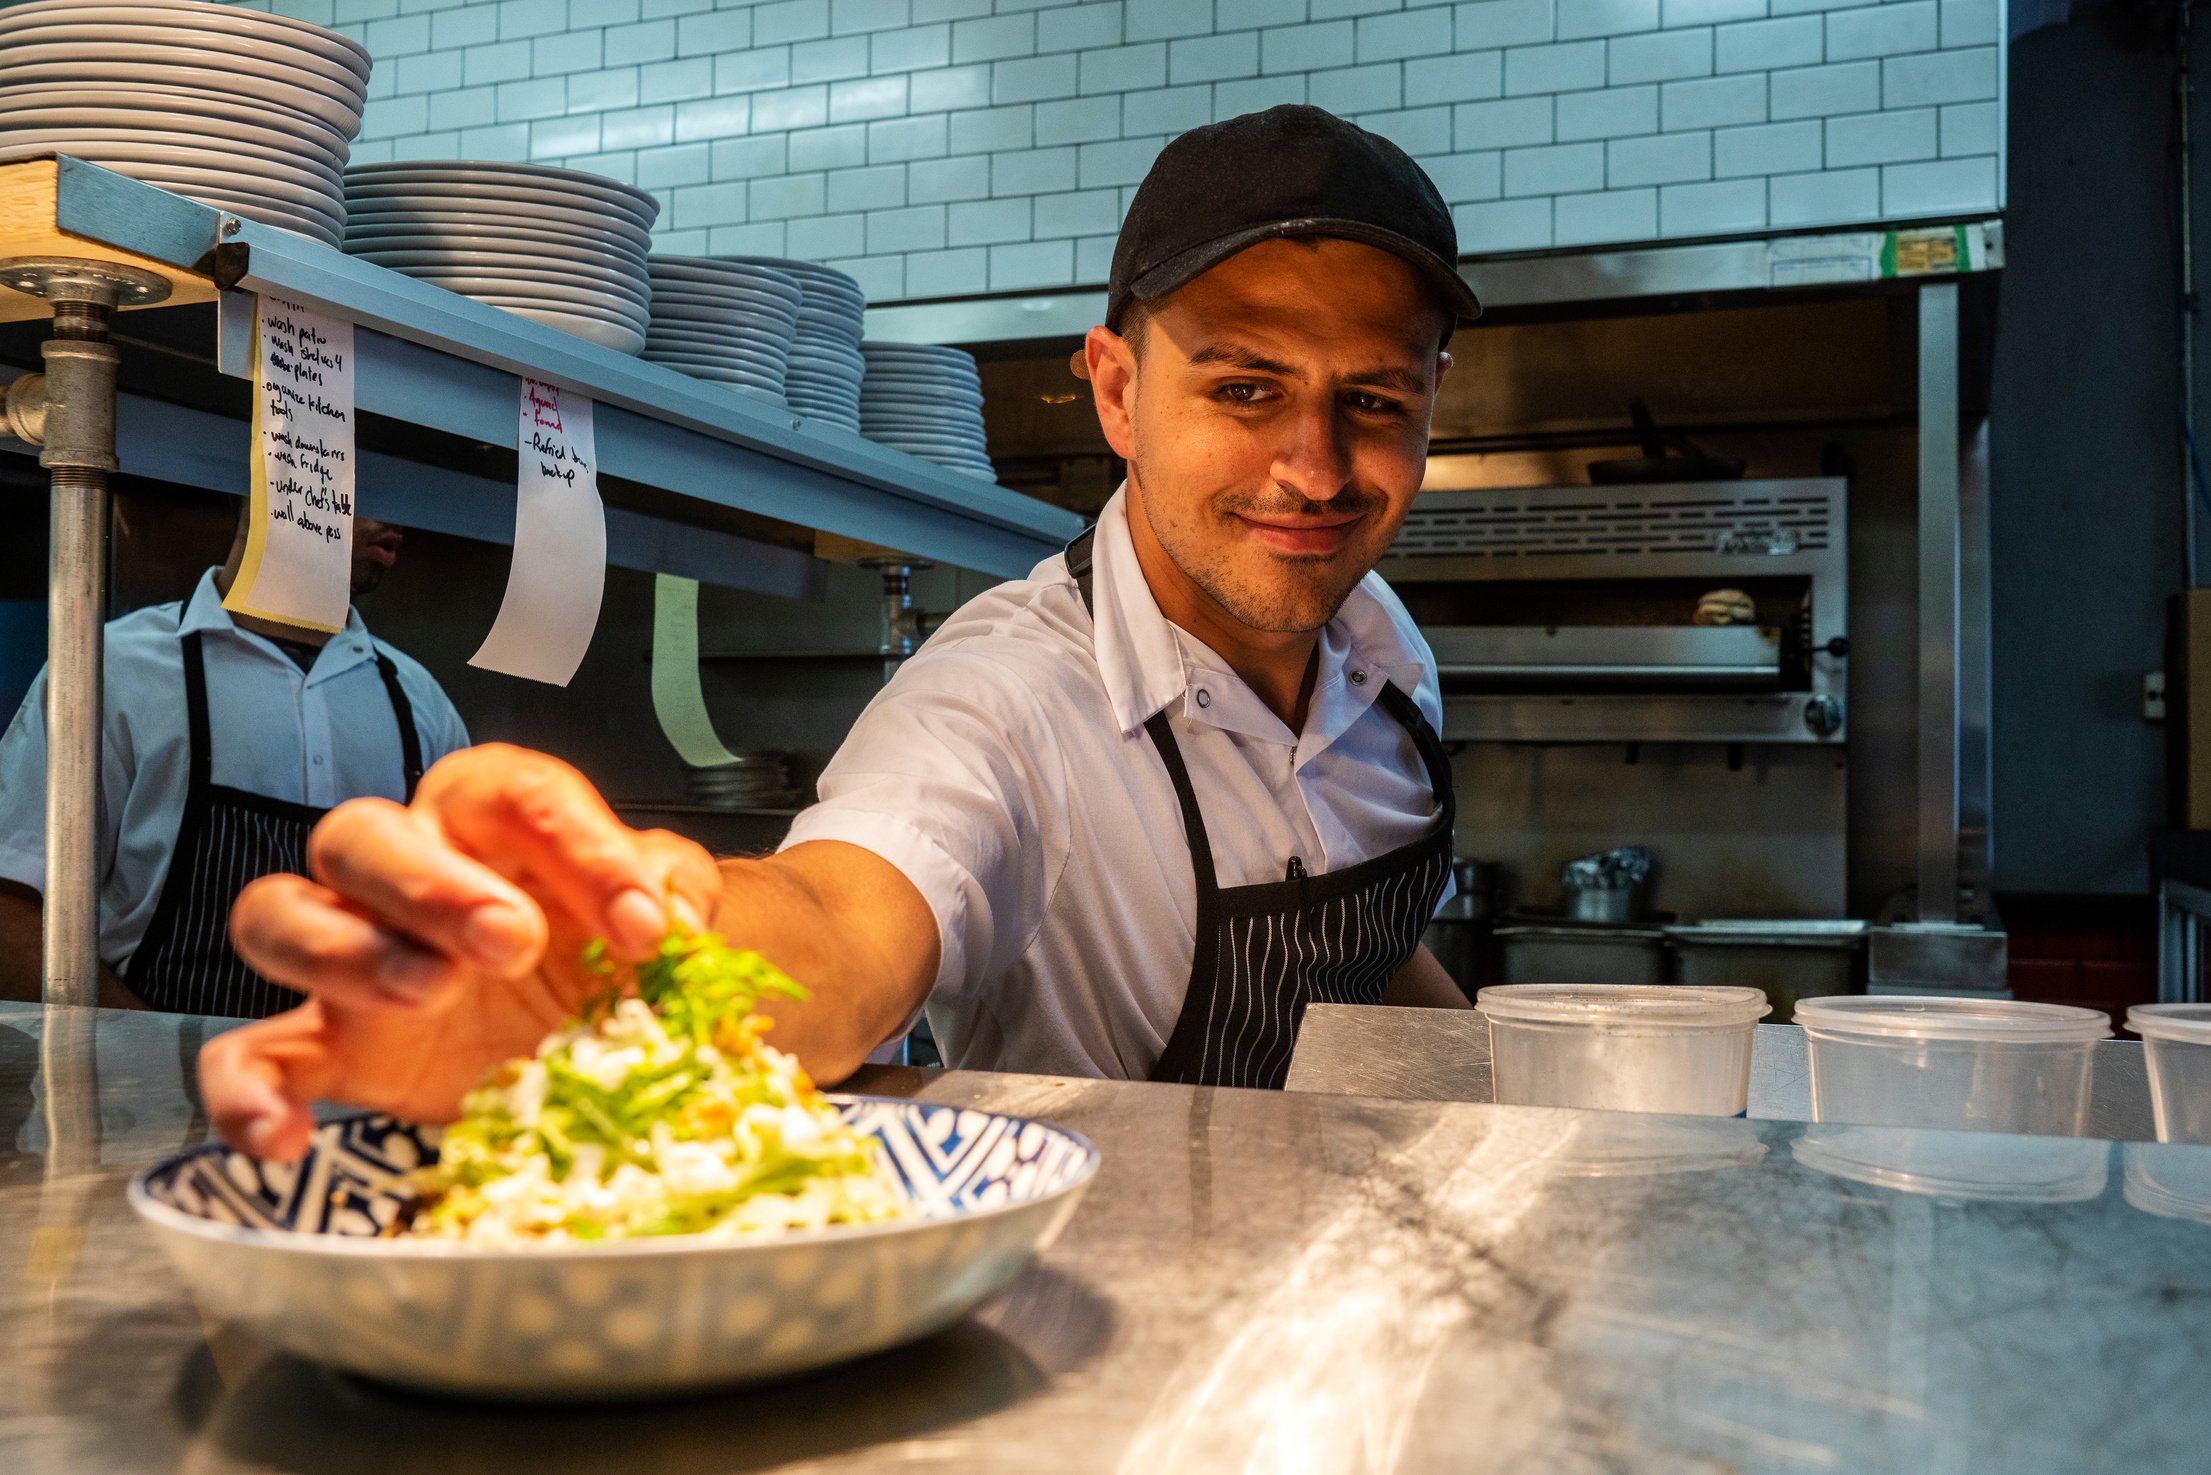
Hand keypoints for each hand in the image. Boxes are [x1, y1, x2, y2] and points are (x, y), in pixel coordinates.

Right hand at [203, 744, 721, 1160]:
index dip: (578, 848)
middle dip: (432, 884)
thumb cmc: (615, 945)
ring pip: (279, 914)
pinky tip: (285, 1135)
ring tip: (430, 994)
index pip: (513, 794)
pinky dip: (245, 1093)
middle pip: (362, 835)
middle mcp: (407, 873)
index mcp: (494, 820)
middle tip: (511, 940)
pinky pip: (245, 1056)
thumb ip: (676, 888)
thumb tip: (671, 915)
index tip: (641, 924)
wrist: (605, 1027)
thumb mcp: (667, 905)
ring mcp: (355, 958)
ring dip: (343, 951)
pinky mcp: (330, 1048)